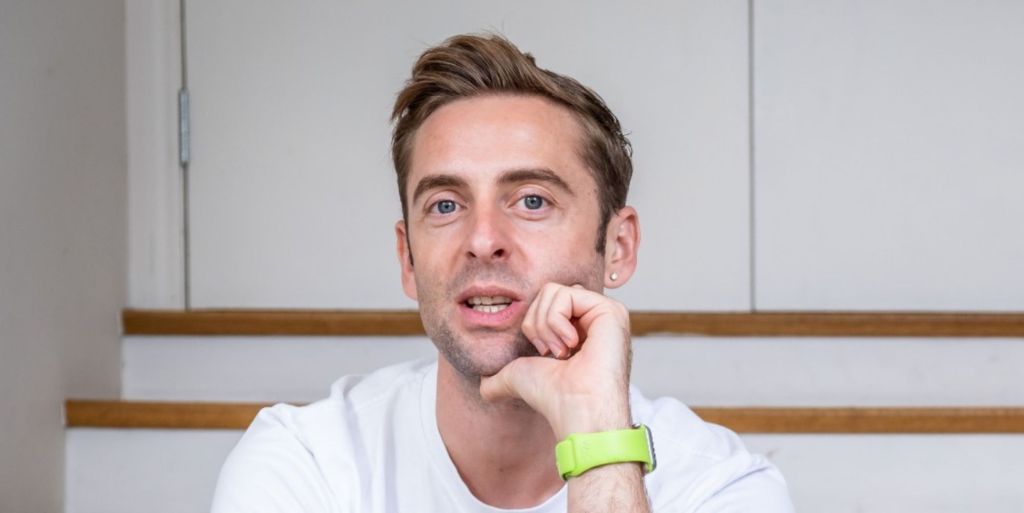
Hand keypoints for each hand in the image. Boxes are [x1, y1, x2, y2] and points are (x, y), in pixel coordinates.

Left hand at [479, 283, 632, 438]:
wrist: (575, 410)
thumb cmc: (554, 397)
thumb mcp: (520, 377)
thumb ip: (500, 377)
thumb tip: (483, 386)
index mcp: (581, 328)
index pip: (546, 300)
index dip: (534, 324)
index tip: (545, 353)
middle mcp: (596, 318)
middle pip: (547, 292)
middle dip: (538, 323)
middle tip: (552, 352)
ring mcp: (606, 312)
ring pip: (554, 291)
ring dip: (546, 325)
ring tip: (562, 352)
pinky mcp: (610, 310)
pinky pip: (566, 294)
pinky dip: (556, 320)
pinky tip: (571, 345)